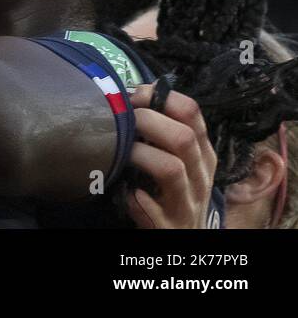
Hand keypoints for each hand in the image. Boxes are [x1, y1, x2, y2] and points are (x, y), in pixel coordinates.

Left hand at [126, 87, 217, 228]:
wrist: (185, 234)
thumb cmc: (173, 190)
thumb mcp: (178, 158)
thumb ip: (163, 129)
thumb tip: (139, 90)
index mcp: (202, 152)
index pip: (192, 112)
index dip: (160, 97)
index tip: (135, 97)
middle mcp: (201, 175)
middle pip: (183, 138)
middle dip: (148, 122)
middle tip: (123, 122)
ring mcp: (188, 203)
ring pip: (171, 169)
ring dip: (140, 156)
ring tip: (121, 153)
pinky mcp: (170, 227)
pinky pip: (155, 213)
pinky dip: (138, 201)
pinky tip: (128, 194)